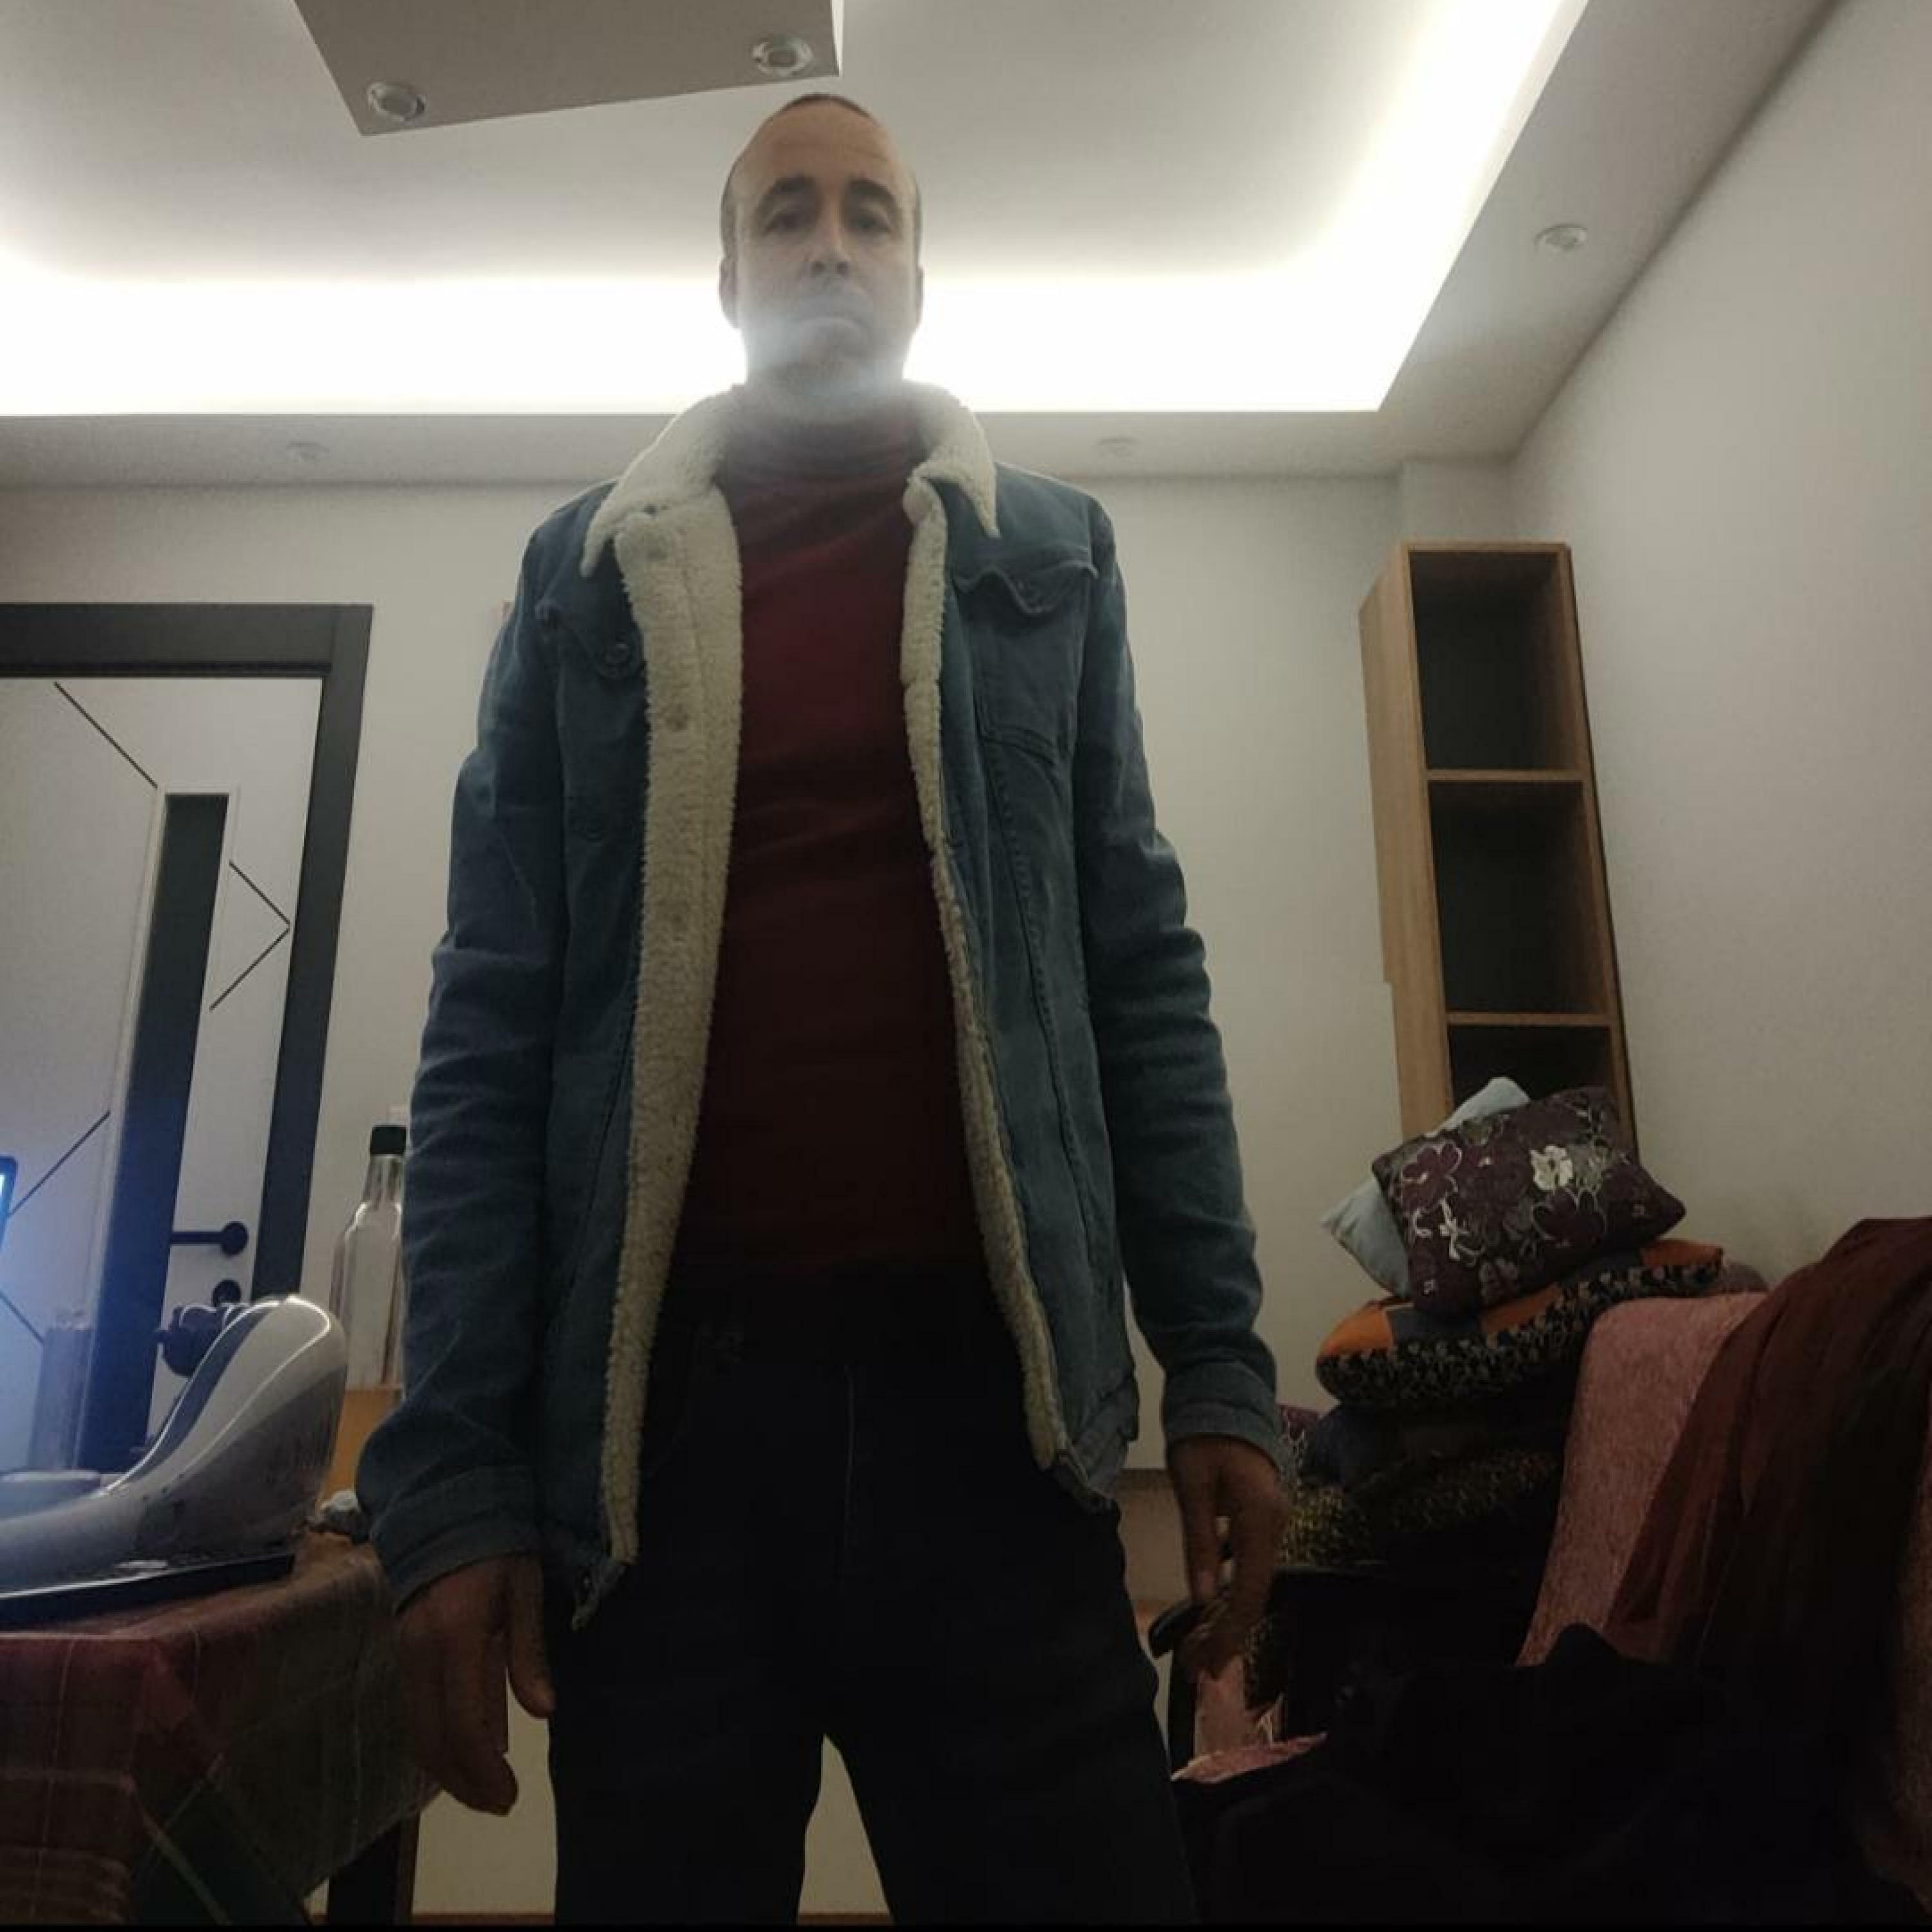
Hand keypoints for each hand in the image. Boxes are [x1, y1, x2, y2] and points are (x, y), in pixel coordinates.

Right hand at [397, 1553, 554, 1813]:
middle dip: (463, 1782)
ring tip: (485, 1790)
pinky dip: (435, 1742)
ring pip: (416, 1731)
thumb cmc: (498, 1544)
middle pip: (431, 1739)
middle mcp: (420, 1653)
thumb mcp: (525, 1589)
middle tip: (499, 1804)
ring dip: (446, 1770)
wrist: (445, 1507)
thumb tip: (543, 1713)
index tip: (510, 1797)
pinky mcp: (401, 1652)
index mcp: (456, 1636)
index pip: (463, 1723)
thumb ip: (528, 1652)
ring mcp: (404, 1653)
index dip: (483, 1769)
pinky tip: (465, 1753)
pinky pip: (413, 1711)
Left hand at [1167, 1435, 1286, 1684]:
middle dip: (1228, 1634)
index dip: (1231, 1632)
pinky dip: (1230, 1591)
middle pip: (1255, 1593)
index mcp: (1259, 1519)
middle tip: (1197, 1668)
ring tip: (1197, 1648)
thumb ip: (1198, 1539)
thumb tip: (1202, 1599)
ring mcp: (1271, 1521)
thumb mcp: (1191, 1483)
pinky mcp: (1261, 1518)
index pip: (1250, 1590)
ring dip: (1228, 1616)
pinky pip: (1249, 1565)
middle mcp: (1274, 1525)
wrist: (1225, 1390)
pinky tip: (1210, 1609)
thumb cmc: (1203, 1434)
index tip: (1208, 1666)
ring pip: (1253, 1582)